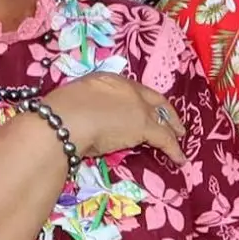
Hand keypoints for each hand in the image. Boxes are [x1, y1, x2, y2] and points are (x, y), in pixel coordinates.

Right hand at [41, 75, 187, 164]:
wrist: (64, 120)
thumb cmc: (59, 115)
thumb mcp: (72, 105)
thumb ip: (84, 111)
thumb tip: (83, 123)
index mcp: (106, 80)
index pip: (131, 90)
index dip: (141, 101)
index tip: (146, 109)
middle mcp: (126, 89)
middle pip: (152, 100)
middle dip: (165, 112)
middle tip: (173, 124)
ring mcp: (137, 106)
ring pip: (161, 119)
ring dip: (171, 130)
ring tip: (179, 140)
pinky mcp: (144, 125)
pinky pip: (165, 138)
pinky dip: (174, 149)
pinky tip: (179, 159)